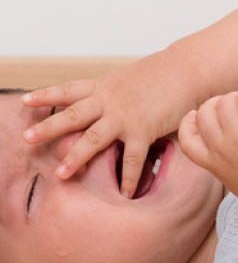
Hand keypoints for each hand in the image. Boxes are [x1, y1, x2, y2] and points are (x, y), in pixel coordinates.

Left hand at [21, 52, 196, 196]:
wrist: (187, 70)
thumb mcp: (131, 78)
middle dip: (48, 128)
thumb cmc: (164, 73)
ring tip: (61, 173)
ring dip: (76, 157)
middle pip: (72, 115)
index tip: (26, 102)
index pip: (68, 91)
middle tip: (27, 138)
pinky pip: (132, 159)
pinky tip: (125, 192)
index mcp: (104, 87)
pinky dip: (129, 177)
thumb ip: (117, 93)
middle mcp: (109, 102)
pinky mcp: (144, 130)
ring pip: (93, 139)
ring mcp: (125, 117)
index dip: (46, 96)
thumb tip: (109, 105)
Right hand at [177, 83, 237, 212]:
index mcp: (215, 164)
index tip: (196, 115)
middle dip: (216, 103)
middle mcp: (222, 150)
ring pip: (224, 102)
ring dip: (236, 96)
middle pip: (204, 113)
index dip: (188, 123)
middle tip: (234, 104)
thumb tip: (236, 145)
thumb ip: (230, 163)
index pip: (186, 140)